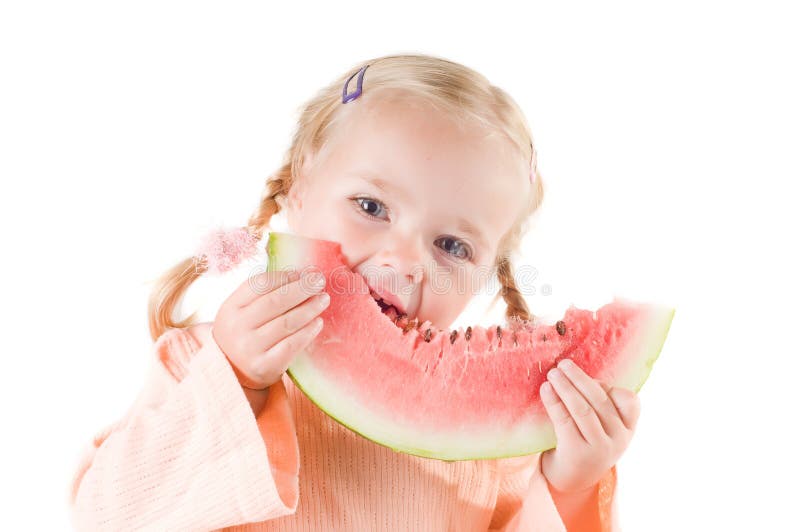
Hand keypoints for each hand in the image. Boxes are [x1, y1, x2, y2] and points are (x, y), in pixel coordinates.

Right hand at [212, 268, 328, 389]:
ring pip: (287, 322)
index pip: (260, 284)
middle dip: (302, 288)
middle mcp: (237, 327)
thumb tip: (301, 275)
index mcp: (230, 308)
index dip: (285, 276)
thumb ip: (262, 294)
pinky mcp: (264, 366)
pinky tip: (318, 322)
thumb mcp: (242, 312)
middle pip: (275, 301)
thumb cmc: (245, 334)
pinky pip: (292, 344)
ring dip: (310, 308)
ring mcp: (250, 348)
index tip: (303, 273)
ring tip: (323, 299)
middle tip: (319, 281)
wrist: (234, 373)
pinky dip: (308, 331)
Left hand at [539, 358, 639, 493]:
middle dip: (580, 378)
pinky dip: (554, 401)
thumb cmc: (586, 442)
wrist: (573, 479)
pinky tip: (545, 389)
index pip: (630, 401)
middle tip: (563, 364)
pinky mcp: (578, 453)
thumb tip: (576, 373)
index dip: (610, 386)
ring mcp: (600, 447)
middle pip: (600, 400)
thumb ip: (599, 404)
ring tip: (552, 373)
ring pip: (582, 409)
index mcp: (628, 428)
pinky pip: (565, 420)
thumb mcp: (602, 426)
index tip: (591, 379)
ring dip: (566, 387)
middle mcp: (619, 439)